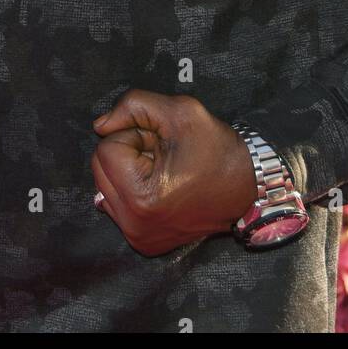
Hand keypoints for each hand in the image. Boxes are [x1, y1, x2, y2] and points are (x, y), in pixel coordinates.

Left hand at [90, 89, 257, 255]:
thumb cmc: (217, 149)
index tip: (162, 143)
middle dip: (127, 152)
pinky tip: (159, 187)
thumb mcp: (178, 111)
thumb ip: (132, 106)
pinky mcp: (143, 242)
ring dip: (128, 170)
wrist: (248, 187)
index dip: (134, 135)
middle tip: (161, 153)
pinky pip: (116, 204)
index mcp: (142, 197)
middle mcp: (135, 224)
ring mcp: (138, 237)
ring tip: (162, 170)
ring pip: (105, 184)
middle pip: (99, 168)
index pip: (106, 149)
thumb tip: (99, 125)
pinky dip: (132, 189)